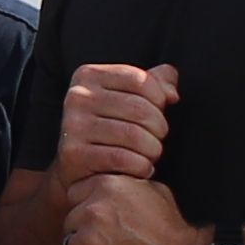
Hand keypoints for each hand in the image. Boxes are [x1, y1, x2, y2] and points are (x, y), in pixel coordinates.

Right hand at [52, 60, 176, 187]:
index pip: (141, 80)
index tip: (155, 114)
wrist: (77, 165)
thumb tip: (171, 94)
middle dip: (159, 129)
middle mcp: (77, 97)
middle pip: (140, 109)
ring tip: (149, 155)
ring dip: (152, 150)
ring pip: (134, 135)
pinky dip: (141, 167)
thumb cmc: (110, 127)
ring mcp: (73, 125)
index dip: (159, 100)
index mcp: (88, 76)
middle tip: (155, 140)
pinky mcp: (74, 154)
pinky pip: (123, 159)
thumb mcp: (128, 97)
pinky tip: (141, 168)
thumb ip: (154, 83)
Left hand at [61, 171, 216, 244]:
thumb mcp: (154, 191)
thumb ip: (123, 184)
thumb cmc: (173, 229)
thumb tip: (104, 182)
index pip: (75, 193)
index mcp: (107, 186)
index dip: (87, 206)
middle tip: (110, 240)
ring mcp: (90, 241)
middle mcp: (94, 210)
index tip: (102, 218)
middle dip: (85, 230)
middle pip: (71, 221)